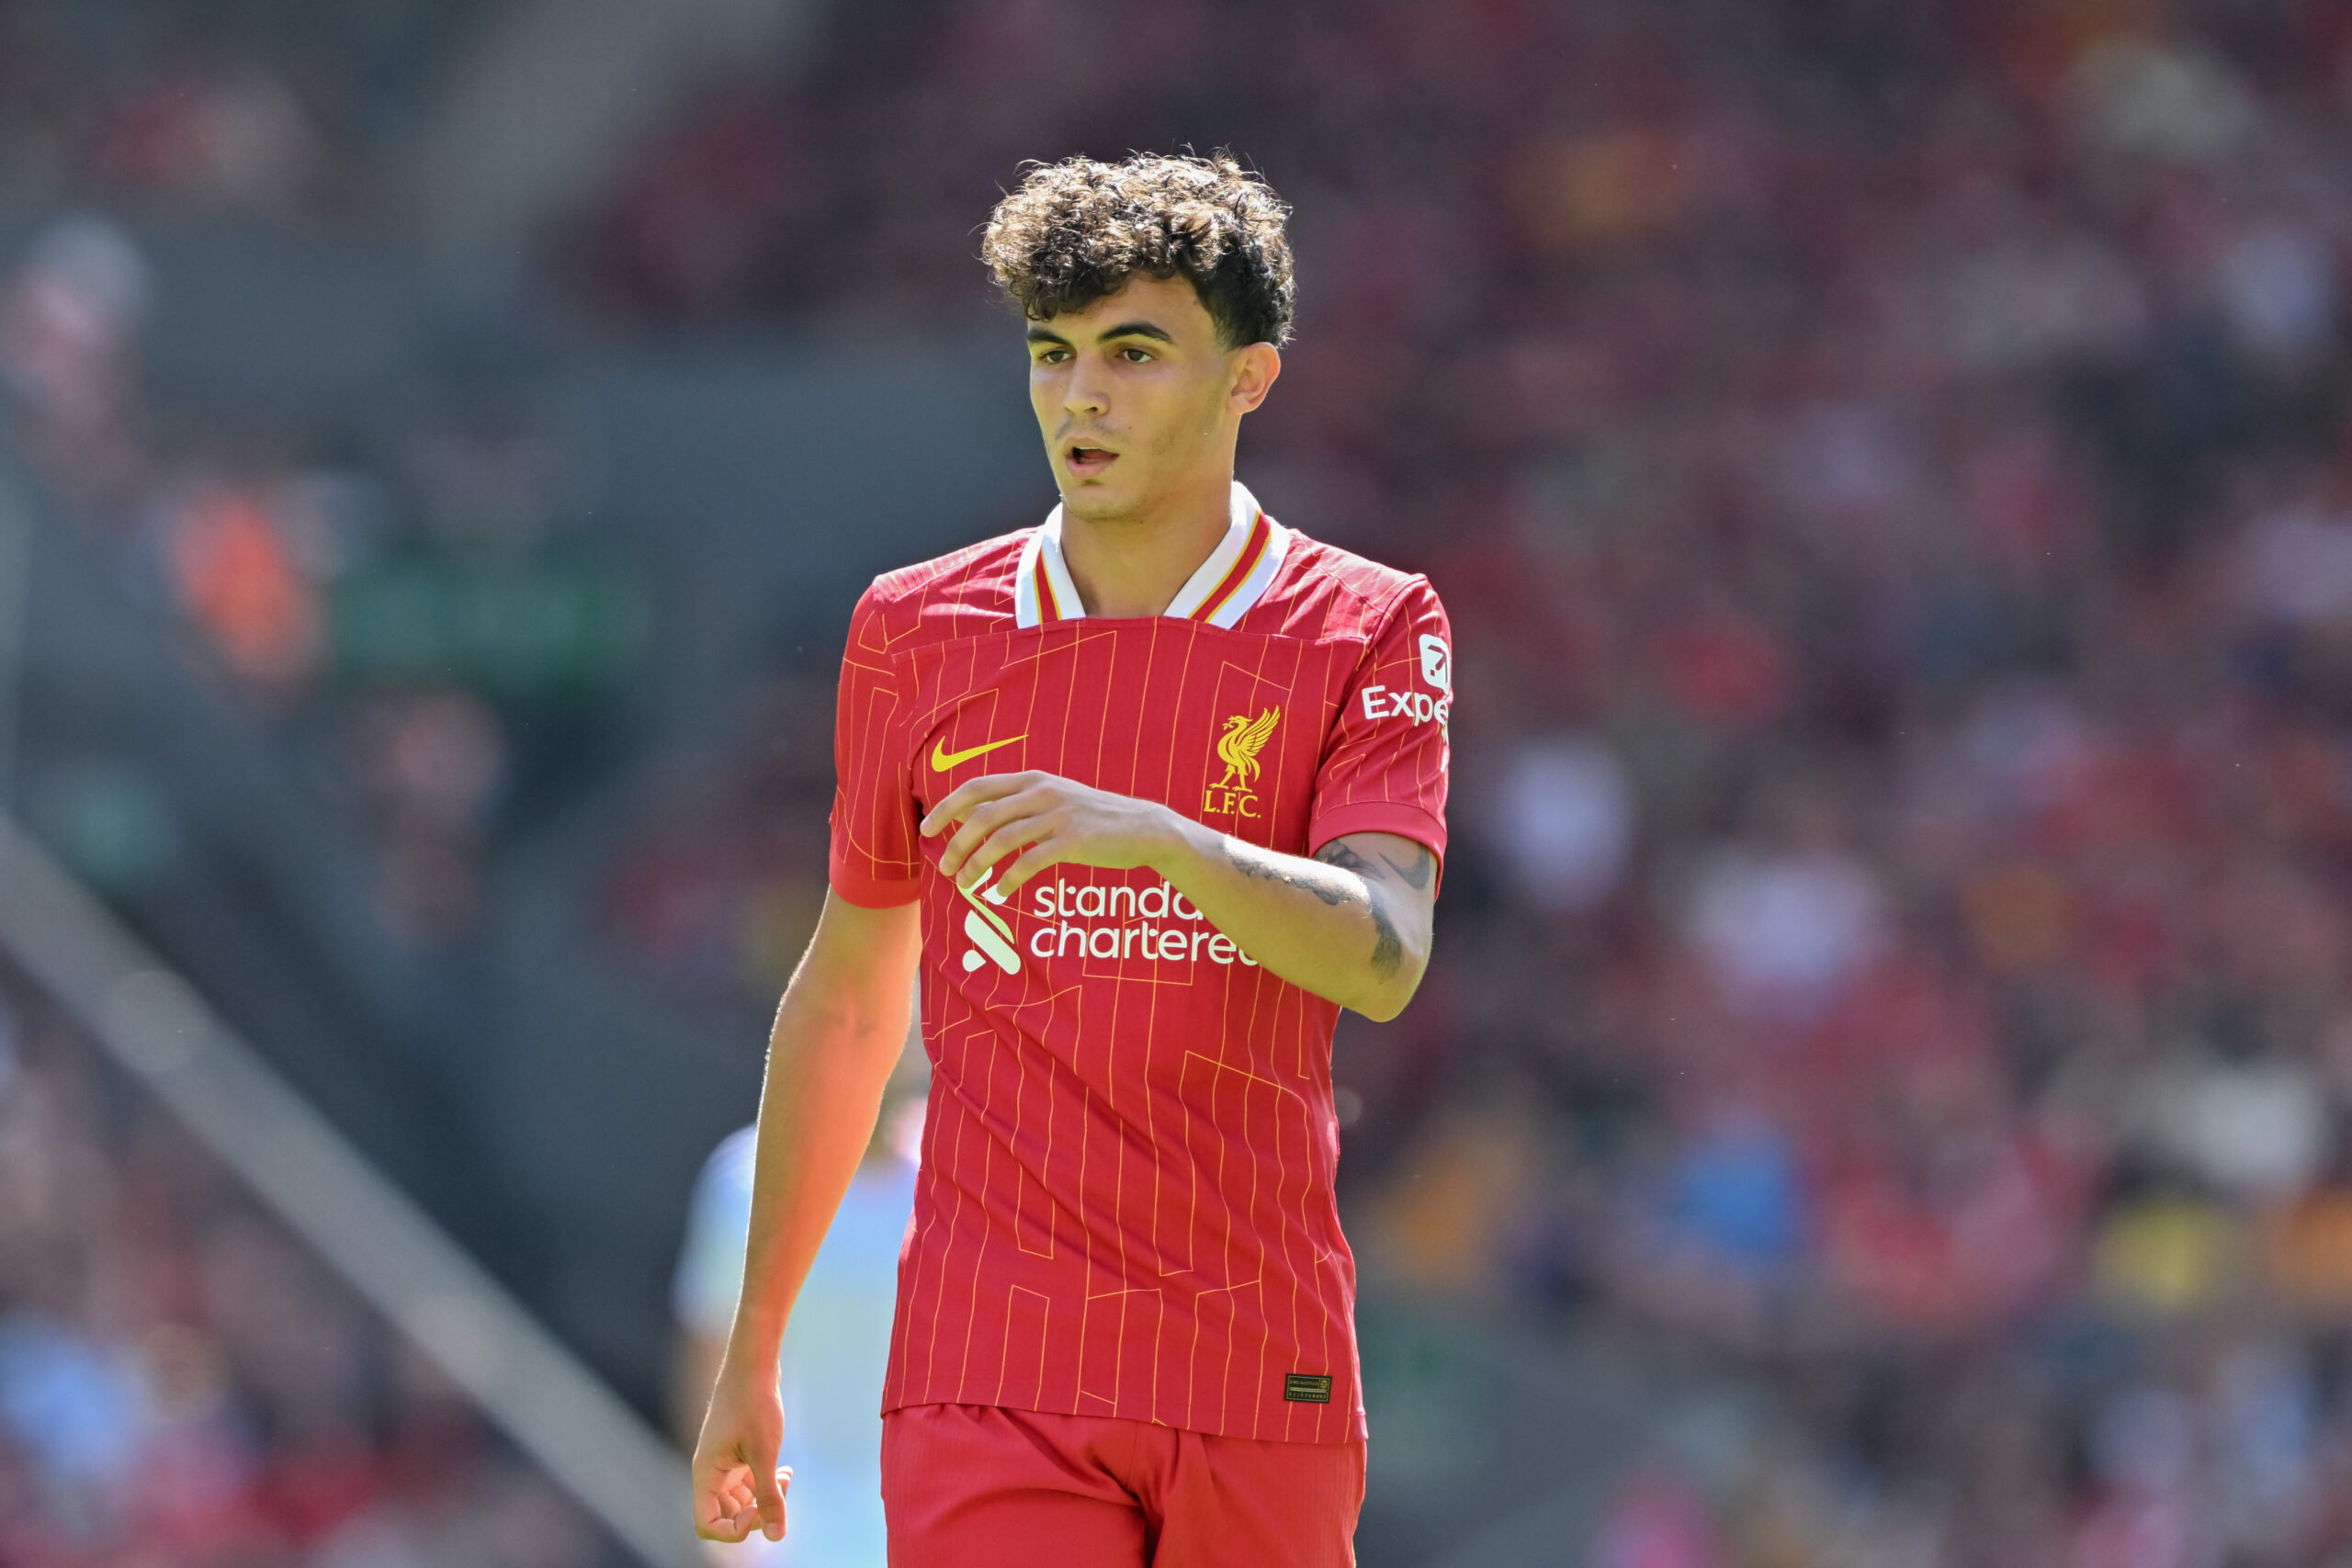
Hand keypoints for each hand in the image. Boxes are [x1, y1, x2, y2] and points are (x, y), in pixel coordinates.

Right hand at [690, 1352, 788, 1542]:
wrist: (755, 1363)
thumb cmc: (754, 1403)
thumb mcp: (765, 1454)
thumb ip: (769, 1496)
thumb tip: (776, 1536)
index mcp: (706, 1474)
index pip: (707, 1524)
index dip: (734, 1530)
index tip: (761, 1511)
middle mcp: (711, 1471)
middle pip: (726, 1515)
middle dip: (756, 1513)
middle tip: (780, 1491)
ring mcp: (724, 1461)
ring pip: (740, 1499)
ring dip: (765, 1497)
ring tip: (786, 1478)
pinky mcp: (738, 1451)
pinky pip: (748, 1481)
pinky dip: (766, 1482)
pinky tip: (786, 1472)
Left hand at [922, 770, 1184, 898]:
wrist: (1144, 828)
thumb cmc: (1094, 819)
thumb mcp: (1055, 800)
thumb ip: (1020, 805)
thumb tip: (975, 820)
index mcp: (1033, 780)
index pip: (977, 787)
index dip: (946, 807)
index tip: (927, 828)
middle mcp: (1041, 792)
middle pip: (982, 815)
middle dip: (956, 843)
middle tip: (944, 867)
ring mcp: (1058, 815)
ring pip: (1001, 839)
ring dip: (977, 864)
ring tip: (966, 884)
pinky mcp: (1073, 840)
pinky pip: (1029, 862)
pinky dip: (1008, 880)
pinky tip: (999, 894)